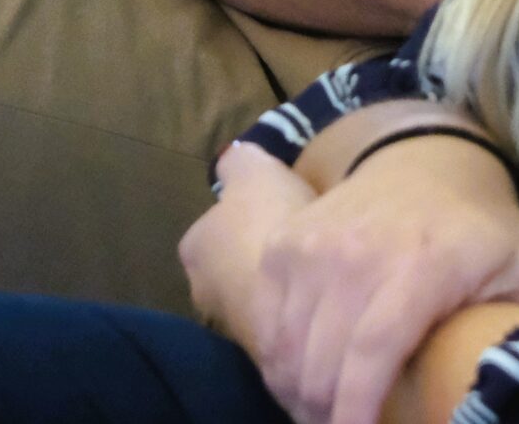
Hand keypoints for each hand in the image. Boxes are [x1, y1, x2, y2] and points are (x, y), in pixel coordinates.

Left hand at [179, 142, 316, 351]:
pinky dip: (296, 322)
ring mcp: (237, 332)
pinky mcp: (270, 361)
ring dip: (277, 298)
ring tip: (314, 279)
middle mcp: (205, 296)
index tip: (271, 217)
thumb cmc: (269, 226)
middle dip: (255, 266)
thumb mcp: (254, 171)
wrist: (303, 296)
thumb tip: (230, 156)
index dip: (239, 223)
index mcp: (197, 250)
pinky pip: (282, 333)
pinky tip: (321, 308)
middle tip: (294, 252)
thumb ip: (237, 162)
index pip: (210, 234)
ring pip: (256, 306)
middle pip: (230, 275)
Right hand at [236, 134, 518, 423]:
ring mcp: (312, 245)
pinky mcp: (286, 245)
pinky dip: (278, 367)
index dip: (358, 411)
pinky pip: (266, 325)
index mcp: (419, 263)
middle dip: (328, 417)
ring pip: (287, 349)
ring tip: (328, 420)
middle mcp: (355, 251)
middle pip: (323, 362)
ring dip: (300, 399)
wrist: (424, 157)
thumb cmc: (481, 226)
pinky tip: (301, 390)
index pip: (372, 350)